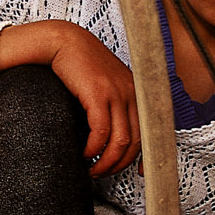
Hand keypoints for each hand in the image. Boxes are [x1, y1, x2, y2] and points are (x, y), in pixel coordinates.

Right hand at [0, 21, 140, 176]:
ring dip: (107, 161)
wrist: (64, 41)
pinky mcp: (99, 93)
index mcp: (137, 91)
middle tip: (104, 172)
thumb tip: (114, 134)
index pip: (150, 129)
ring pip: (120, 140)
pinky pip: (101, 130)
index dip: (146, 155)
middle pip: (136, 141)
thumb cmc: (81, 65)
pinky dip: (93, 147)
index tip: (139, 172)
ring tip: (93, 168)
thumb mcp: (106, 84)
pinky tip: (85, 153)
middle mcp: (132, 92)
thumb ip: (115, 104)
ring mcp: (117, 92)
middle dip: (120, 164)